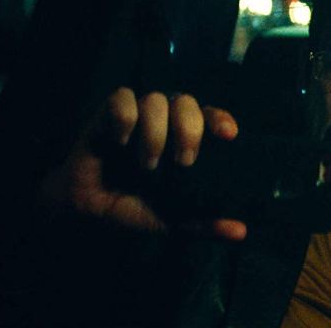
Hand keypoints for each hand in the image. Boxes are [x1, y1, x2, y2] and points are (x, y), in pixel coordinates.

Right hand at [41, 87, 247, 240]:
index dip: (220, 119)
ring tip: (149, 165)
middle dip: (190, 129)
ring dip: (156, 131)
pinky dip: (125, 117)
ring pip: (155, 99)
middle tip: (184, 162)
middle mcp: (165, 121)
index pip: (211, 116)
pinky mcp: (107, 114)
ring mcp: (137, 115)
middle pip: (186, 103)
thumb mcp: (175, 220)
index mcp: (186, 138)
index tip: (229, 135)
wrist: (89, 211)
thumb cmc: (137, 207)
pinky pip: (121, 98)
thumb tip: (241, 232)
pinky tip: (121, 142)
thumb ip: (206, 223)